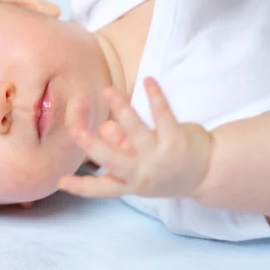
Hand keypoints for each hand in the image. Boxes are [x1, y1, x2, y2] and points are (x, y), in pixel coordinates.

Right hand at [59, 78, 211, 198]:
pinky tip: (148, 80)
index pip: (102, 189)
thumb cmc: (165, 169)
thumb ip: (120, 150)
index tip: (60, 181)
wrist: (209, 174)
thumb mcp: (140, 170)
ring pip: (137, 132)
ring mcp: (160, 157)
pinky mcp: (177, 140)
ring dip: (123, 110)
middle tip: (76, 131)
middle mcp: (143, 173)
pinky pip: (164, 115)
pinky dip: (155, 96)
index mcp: (130, 183)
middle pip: (114, 160)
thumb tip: (105, 128)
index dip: (81, 186)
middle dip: (94, 146)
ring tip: (110, 91)